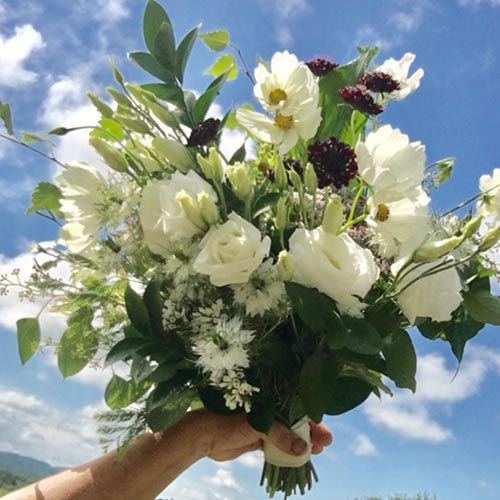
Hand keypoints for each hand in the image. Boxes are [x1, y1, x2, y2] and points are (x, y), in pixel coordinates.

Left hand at [187, 409, 332, 461]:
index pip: (296, 407)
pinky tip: (298, 458)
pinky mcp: (257, 438)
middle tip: (324, 445)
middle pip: (295, 420)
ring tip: (315, 453)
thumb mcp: (257, 425)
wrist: (203, 435)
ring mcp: (263, 424)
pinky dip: (288, 451)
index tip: (324, 433)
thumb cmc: (228, 421)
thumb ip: (281, 436)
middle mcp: (268, 409)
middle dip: (310, 432)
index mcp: (269, 398)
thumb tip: (304, 449)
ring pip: (288, 434)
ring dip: (301, 443)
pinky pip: (277, 445)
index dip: (312, 419)